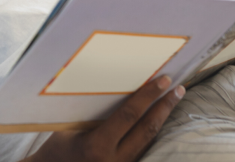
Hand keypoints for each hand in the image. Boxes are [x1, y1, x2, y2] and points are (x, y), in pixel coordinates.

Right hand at [22, 75, 184, 161]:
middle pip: (147, 130)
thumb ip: (95, 114)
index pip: (130, 115)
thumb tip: (119, 89)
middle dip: (165, 107)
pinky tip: (158, 120)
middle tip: (179, 89)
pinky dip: (151, 133)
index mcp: (96, 145)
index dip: (149, 96)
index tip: (164, 80)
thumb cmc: (56, 148)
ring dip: (162, 119)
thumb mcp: (70, 128)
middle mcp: (113, 160)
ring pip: (148, 141)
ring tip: (173, 101)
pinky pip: (142, 150)